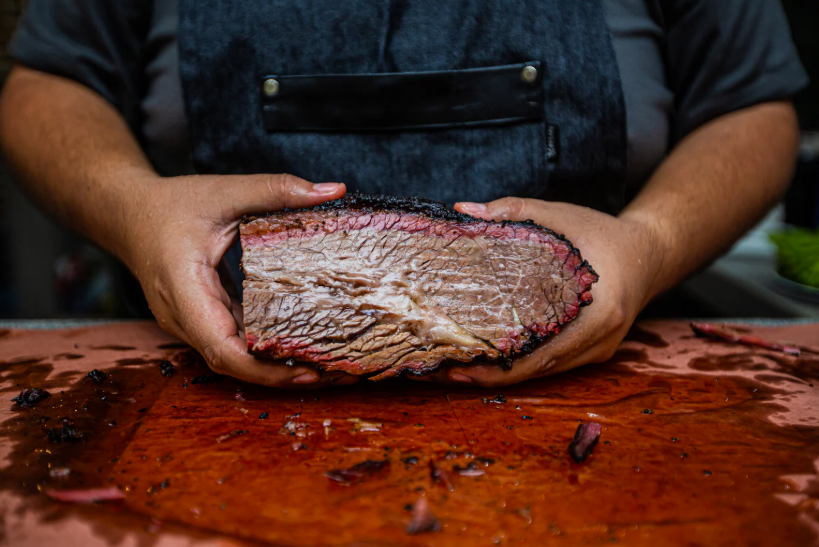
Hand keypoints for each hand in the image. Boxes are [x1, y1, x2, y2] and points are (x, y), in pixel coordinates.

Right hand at [120, 173, 356, 387]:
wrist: (127, 213)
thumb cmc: (170, 204)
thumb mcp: (225, 190)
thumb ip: (277, 188)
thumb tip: (335, 189)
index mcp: (185, 289)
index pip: (222, 348)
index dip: (263, 369)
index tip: (304, 371)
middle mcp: (183, 316)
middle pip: (233, 362)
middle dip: (280, 375)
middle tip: (333, 374)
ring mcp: (190, 322)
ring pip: (234, 357)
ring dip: (275, 365)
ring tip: (327, 366)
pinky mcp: (201, 318)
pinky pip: (233, 341)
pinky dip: (265, 347)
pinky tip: (300, 343)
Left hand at [411, 197, 663, 386]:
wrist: (650, 252)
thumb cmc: (605, 234)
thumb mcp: (562, 216)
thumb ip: (515, 211)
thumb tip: (462, 212)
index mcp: (599, 313)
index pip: (542, 353)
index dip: (500, 367)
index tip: (462, 368)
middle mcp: (600, 340)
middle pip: (538, 369)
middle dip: (490, 375)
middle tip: (444, 372)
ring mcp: (599, 350)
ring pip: (544, 370)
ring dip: (501, 373)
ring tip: (456, 370)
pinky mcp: (593, 350)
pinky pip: (552, 362)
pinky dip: (520, 363)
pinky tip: (487, 359)